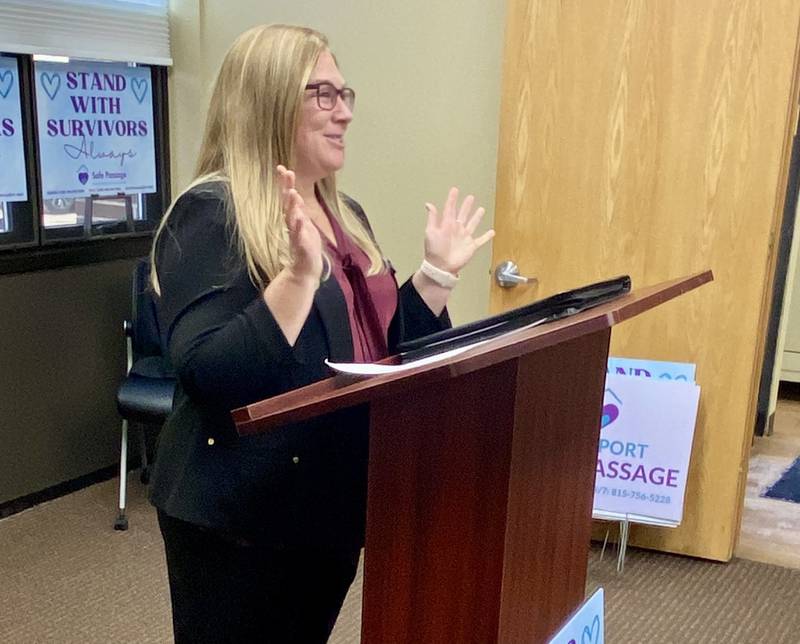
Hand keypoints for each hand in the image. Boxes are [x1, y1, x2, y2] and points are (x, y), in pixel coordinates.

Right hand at [276, 165, 322, 283]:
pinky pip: (298, 236)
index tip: (282, 167)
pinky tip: (299, 218)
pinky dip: (298, 227)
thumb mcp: (304, 225)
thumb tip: (294, 193)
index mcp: (295, 218)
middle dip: (287, 188)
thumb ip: (298, 210)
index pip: (288, 198)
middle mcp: (293, 224)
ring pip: (292, 218)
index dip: (286, 183)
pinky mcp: (301, 247)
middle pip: (288, 204)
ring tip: (292, 192)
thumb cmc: (306, 247)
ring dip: (291, 206)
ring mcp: (296, 235)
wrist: (307, 270)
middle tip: (286, 172)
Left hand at [423, 187, 494, 273]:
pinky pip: (481, 240)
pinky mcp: (471, 246)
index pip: (450, 209)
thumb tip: (428, 204)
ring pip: (472, 224)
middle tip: (470, 197)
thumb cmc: (434, 250)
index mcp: (447, 224)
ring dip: (477, 217)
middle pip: (463, 214)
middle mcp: (457, 229)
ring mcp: (465, 237)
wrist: (441, 266)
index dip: (452, 199)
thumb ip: (432, 218)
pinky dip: (487, 236)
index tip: (455, 190)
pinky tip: (492, 232)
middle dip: (466, 206)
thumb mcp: (431, 232)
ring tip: (481, 209)